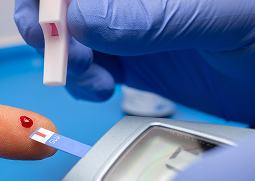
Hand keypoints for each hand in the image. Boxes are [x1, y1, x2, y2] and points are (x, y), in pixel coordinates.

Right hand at [15, 0, 254, 124]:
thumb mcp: (216, 14)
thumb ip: (148, 15)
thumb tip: (80, 18)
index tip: (49, 20)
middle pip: (57, 4)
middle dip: (49, 29)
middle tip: (65, 55)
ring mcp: (122, 26)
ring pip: (65, 39)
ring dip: (64, 63)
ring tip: (92, 78)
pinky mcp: (125, 59)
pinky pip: (84, 69)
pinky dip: (81, 84)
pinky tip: (101, 88)